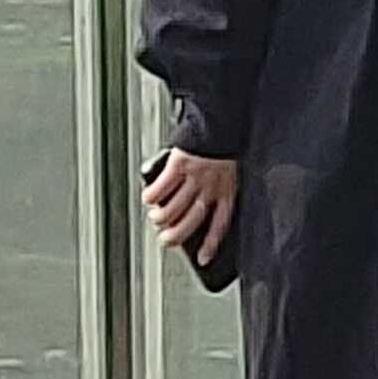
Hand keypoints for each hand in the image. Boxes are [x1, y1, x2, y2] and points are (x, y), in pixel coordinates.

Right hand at [141, 148, 237, 263]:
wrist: (218, 118)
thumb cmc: (222, 146)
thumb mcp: (228, 172)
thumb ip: (216, 191)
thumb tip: (194, 211)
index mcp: (227, 190)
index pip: (220, 224)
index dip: (212, 244)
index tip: (204, 260)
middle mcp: (211, 187)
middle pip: (190, 223)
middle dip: (174, 237)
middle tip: (164, 240)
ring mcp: (194, 178)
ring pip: (171, 211)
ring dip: (159, 217)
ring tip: (156, 216)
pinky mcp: (178, 166)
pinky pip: (159, 191)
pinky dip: (150, 198)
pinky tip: (149, 198)